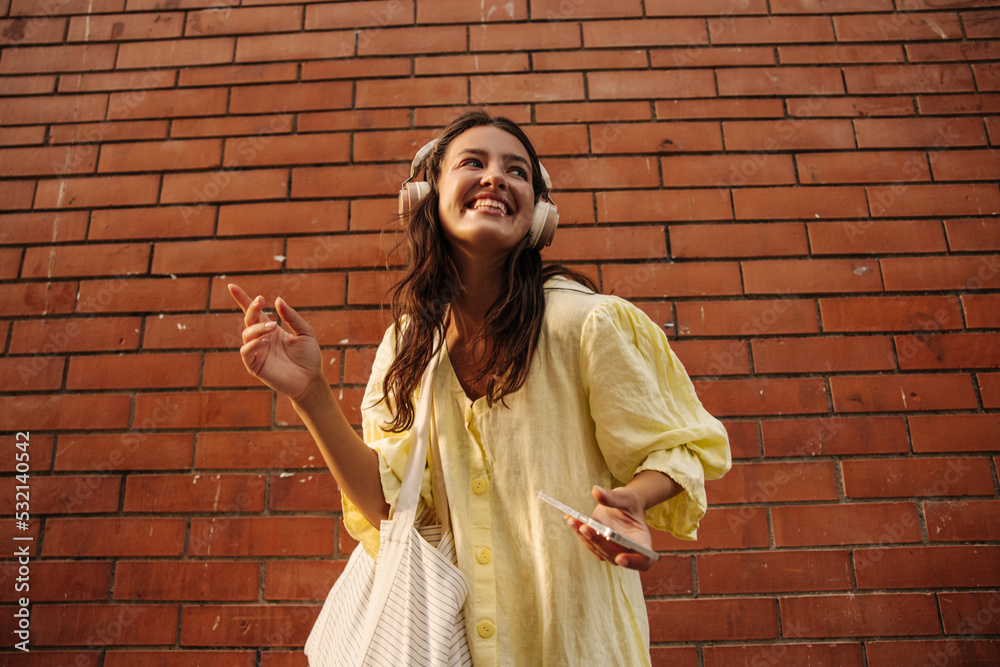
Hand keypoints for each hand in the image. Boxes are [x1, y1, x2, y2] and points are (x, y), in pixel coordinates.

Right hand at [229, 283, 324, 402]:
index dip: (242, 299)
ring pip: (246, 335)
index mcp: (272, 330)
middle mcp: (262, 339)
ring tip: (273, 327)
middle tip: (261, 301)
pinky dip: (253, 344)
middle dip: (251, 309)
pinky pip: (246, 352)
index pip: (254, 312)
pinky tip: (266, 340)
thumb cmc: (309, 357)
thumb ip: (292, 317)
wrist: (311, 380)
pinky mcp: (255, 366)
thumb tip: (277, 300)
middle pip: (249, 320)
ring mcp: (258, 352)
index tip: (232, 286)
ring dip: (257, 327)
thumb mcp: (305, 332)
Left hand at [567, 485, 655, 570]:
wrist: (622, 506)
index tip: (621, 558)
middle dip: (599, 542)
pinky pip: (589, 542)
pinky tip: (570, 519)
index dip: (633, 562)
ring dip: (584, 536)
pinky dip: (579, 531)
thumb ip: (613, 498)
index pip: (642, 561)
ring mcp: (612, 551)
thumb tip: (596, 491)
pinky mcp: (599, 547)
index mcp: (642, 542)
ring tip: (573, 520)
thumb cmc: (629, 503)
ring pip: (598, 549)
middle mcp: (628, 551)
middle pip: (614, 554)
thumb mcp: (625, 497)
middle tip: (586, 528)